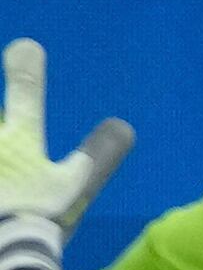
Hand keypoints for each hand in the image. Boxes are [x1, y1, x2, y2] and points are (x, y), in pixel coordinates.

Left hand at [0, 38, 134, 253]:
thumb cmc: (31, 222)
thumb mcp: (72, 191)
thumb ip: (98, 156)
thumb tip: (124, 126)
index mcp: (17, 140)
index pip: (24, 94)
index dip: (25, 68)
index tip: (25, 46)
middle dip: (9, 105)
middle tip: (7, 118)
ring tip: (4, 155)